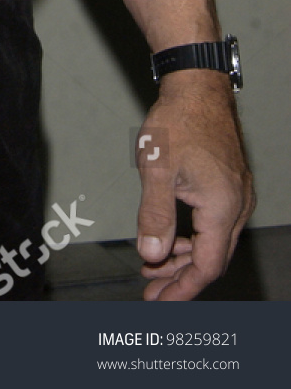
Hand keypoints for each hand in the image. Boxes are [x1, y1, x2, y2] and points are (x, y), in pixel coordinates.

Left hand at [135, 70, 253, 299]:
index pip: (207, 266)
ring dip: (185, 256)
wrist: (196, 87)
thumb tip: (152, 255)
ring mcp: (237, 194)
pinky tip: (172, 236)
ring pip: (215, 242)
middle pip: (213, 258)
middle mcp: (237, 205)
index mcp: (222, 208)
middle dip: (181, 277)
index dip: (183, 288)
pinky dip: (194, 236)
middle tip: (152, 290)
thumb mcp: (157, 171)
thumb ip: (155, 216)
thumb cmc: (178, 122)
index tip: (161, 301)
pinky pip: (216, 223)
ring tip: (154, 263)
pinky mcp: (230, 184)